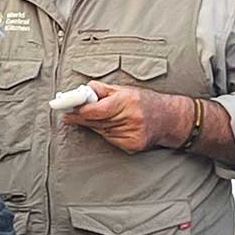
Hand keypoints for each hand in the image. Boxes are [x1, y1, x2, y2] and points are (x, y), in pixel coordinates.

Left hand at [62, 81, 191, 153]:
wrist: (169, 118)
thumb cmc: (145, 101)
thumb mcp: (124, 89)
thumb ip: (102, 90)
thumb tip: (81, 91)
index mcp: (127, 101)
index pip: (95, 110)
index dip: (78, 111)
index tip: (65, 109)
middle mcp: (130, 118)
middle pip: (96, 122)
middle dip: (81, 118)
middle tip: (69, 115)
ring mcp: (132, 134)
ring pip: (101, 131)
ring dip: (95, 125)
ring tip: (98, 118)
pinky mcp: (133, 145)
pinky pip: (110, 139)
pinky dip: (107, 133)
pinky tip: (113, 126)